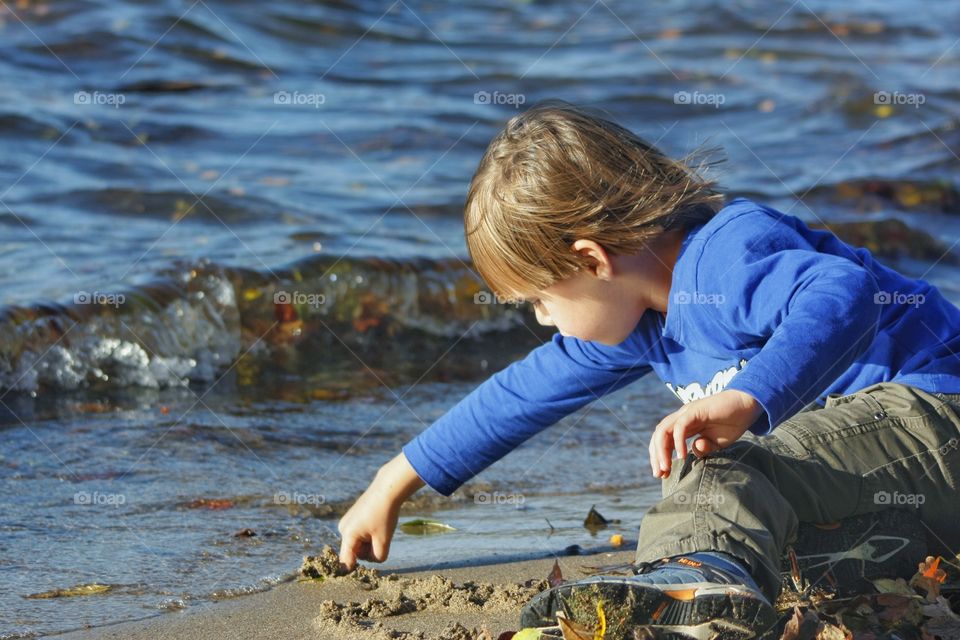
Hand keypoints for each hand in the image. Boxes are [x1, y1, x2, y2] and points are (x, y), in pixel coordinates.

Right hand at [338, 452, 424, 570]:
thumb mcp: (384, 540)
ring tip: (380, 528)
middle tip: (381, 537)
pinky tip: (377, 524)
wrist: (387, 490)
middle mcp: (344, 528)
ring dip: (369, 542)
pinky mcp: (352, 518)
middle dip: (368, 550)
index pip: (346, 561)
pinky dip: (369, 534)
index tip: (350, 577)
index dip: (351, 569)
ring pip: (358, 544)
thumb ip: (378, 556)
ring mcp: (347, 522)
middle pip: (355, 552)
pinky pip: (360, 535)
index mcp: (348, 534)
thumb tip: (373, 560)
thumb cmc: (385, 515)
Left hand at [648, 389, 762, 477]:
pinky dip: (678, 441)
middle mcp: (681, 418)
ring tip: (666, 468)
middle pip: (659, 436)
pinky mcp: (695, 410)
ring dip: (662, 450)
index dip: (660, 457)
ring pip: (664, 430)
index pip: (664, 441)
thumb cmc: (732, 422)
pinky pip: (681, 426)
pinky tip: (682, 456)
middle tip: (659, 475)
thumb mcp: (716, 442)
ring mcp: (687, 413)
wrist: (747, 405)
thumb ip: (704, 448)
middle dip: (656, 456)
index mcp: (683, 425)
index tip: (662, 475)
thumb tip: (692, 453)